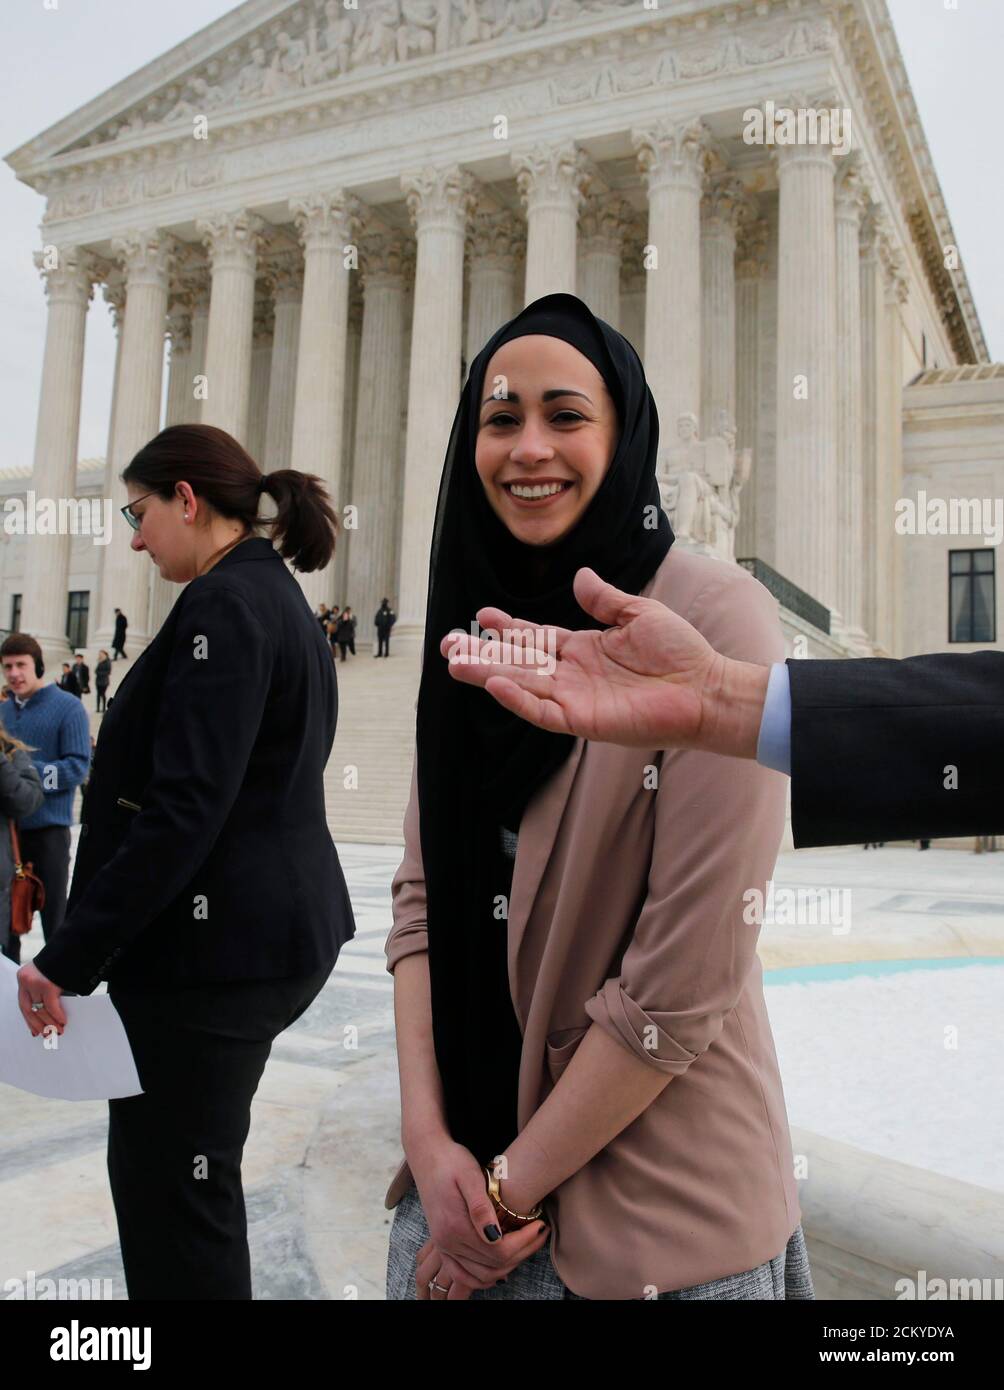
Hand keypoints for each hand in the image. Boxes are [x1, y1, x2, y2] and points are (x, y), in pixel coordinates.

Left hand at [17, 962, 65, 1036]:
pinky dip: (57, 1015)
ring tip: (59, 1031)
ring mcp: (35, 982)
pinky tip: (63, 1021)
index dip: (29, 1020)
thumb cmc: (64, 960)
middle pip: (29, 1009)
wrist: (75, 944)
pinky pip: (51, 1006)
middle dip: (39, 1024)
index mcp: (24, 977)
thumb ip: (44, 991)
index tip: (34, 1032)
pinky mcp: (47, 984)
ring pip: (41, 1010)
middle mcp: (26, 980)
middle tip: (47, 1035)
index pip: (23, 1004)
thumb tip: (48, 1013)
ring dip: (50, 1023)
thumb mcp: (48, 975)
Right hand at [406, 1133, 548, 1295]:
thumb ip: (480, 1207)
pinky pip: (463, 1275)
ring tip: (527, 1245)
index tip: (540, 1225)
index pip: (499, 1252)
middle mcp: (448, 1243)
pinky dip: (483, 1276)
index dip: (524, 1243)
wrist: (427, 1154)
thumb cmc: (451, 1160)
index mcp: (456, 1227)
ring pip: (481, 1275)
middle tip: (540, 1233)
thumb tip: (495, 1236)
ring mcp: (443, 1246)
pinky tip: (500, 1265)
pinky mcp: (442, 1245)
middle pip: (493, 1267)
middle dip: (522, 1253)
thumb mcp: (470, 1175)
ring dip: (507, 1267)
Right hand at [439, 566, 768, 757]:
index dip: (508, 628)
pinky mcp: (583, 720)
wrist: (706, 686)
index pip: (534, 637)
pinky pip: (542, 712)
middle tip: (447, 645)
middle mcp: (572, 674)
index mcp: (582, 648)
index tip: (481, 616)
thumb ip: (605, 599)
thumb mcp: (638, 614)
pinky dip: (518, 699)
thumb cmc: (680, 652)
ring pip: (521, 686)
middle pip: (517, 662)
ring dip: (487, 674)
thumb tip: (579, 576)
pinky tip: (495, 684)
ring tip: (455, 664)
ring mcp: (575, 698)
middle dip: (482, 654)